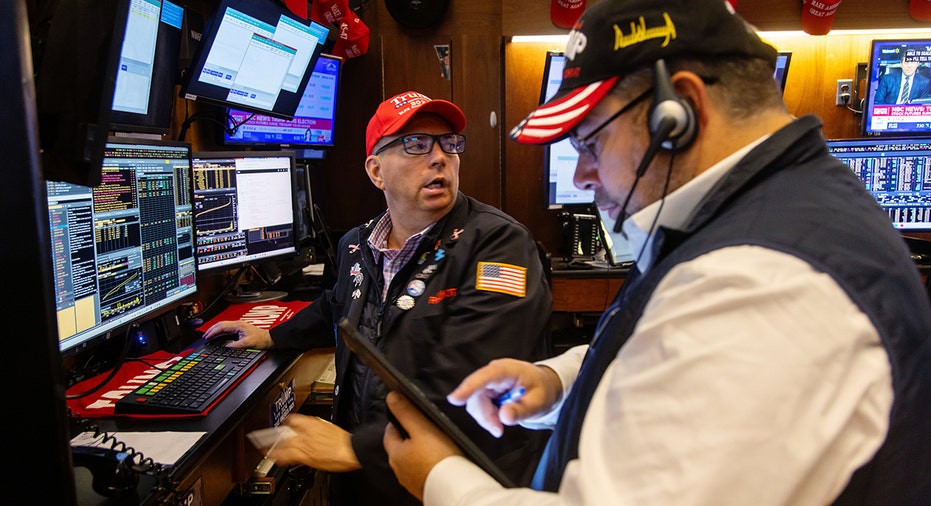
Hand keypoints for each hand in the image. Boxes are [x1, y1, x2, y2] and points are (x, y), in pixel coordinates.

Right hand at [202, 320, 272, 348]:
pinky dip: (220, 331)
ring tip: (209, 335)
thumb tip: (227, 346)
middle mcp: (237, 324)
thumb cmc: (261, 340)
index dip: (213, 332)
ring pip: (223, 326)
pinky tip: (217, 335)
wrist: (269, 339)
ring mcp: (238, 326)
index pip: (221, 327)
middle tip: (205, 336)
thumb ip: (236, 345)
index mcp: (238, 325)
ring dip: (215, 330)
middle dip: (211, 330)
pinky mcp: (239, 329)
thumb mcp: (248, 343)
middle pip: (220, 324)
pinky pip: (226, 329)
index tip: (207, 337)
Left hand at [264, 414, 360, 471]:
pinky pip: (287, 456)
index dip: (287, 423)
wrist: (350, 450)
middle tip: (269, 437)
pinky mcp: (305, 456)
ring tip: (265, 448)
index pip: (293, 419)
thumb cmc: (344, 441)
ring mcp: (304, 444)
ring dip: (273, 446)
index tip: (284, 425)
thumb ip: (318, 428)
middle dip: (277, 435)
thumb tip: (314, 430)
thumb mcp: (330, 428)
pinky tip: (273, 457)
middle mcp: (306, 432)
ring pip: (283, 443)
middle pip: (286, 431)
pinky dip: (278, 456)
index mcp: (314, 422)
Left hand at [383, 392, 460, 500]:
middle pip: (400, 448)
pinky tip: (439, 461)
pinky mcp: (424, 488)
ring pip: (411, 461)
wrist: (454, 487)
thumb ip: (406, 412)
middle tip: (424, 429)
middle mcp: (399, 470)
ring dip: (419, 453)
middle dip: (409, 437)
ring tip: (435, 445)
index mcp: (395, 454)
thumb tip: (391, 397)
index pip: (389, 433)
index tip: (408, 415)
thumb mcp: (422, 428)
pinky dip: (428, 465)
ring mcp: (411, 481)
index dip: (397, 421)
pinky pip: (422, 472)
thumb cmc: (438, 457)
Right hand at [447, 358, 562, 437]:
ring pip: (474, 403)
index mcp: (506, 370)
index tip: (455, 399)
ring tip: (502, 423)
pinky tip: (498, 419)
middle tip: (498, 429)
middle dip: (484, 415)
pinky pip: (478, 406)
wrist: (543, 386)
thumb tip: (504, 416)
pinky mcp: (485, 390)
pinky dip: (487, 417)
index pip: (484, 377)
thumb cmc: (541, 389)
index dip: (468, 387)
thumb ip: (521, 410)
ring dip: (486, 417)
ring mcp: (488, 382)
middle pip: (476, 394)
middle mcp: (494, 373)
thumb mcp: (538, 402)